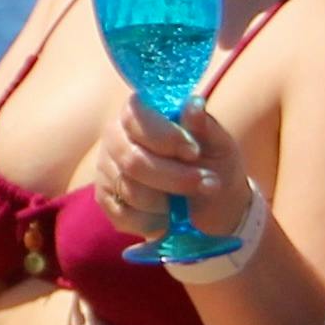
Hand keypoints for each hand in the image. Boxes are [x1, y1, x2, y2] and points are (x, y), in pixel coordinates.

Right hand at [90, 98, 252, 259]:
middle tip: (206, 184)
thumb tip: (194, 104)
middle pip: (133, 160)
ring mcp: (106, 169)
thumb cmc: (212, 165)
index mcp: (138, 112)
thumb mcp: (218, 145)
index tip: (194, 152)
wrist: (210, 206)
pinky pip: (125, 215)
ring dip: (168, 202)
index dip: (165, 137)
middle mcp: (115, 137)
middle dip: (174, 177)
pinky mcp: (106, 201)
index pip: (137, 116)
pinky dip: (155, 220)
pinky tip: (168, 214)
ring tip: (187, 201)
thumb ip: (204, 126)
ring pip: (131, 191)